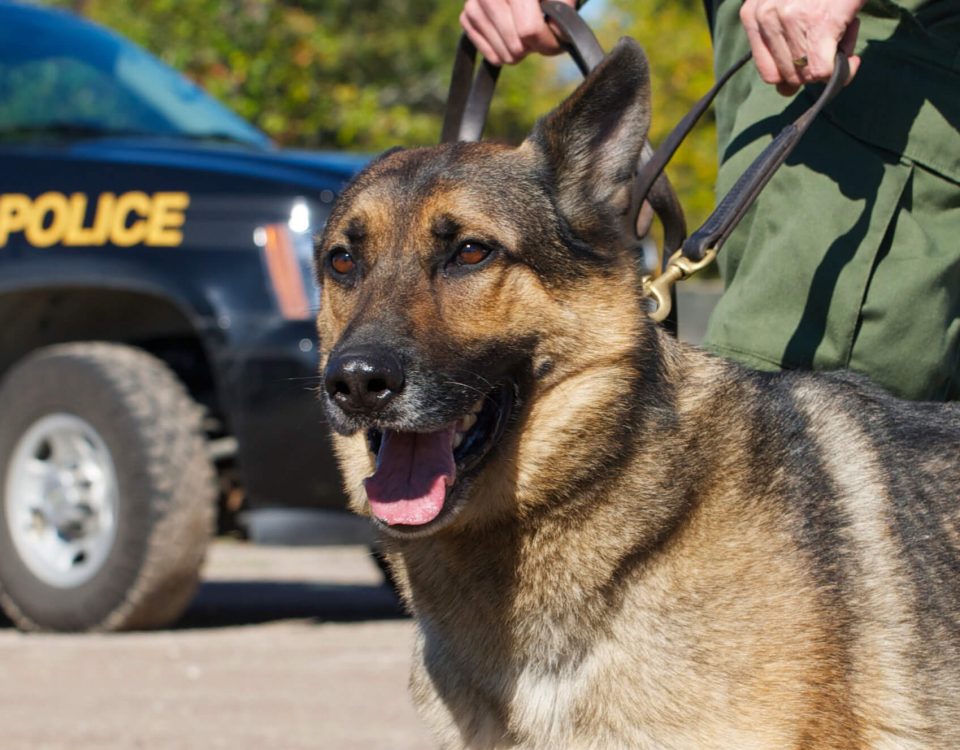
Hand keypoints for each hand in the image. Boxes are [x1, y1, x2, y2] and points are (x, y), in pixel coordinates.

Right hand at [460, 0, 577, 65]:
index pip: (529, 30)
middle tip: (537, 33)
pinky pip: (489, 54)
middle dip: (532, 47)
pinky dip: (503, 53)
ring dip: (518, 52)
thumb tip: (555, 33)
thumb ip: (564, 13)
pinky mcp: (466, 16)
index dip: (547, 42)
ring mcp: (473, 3)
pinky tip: (509, 38)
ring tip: (523, 33)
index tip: (556, 38)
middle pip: (516, 45)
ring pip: (502, 54)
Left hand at [739, 0, 865, 95]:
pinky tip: (852, 61)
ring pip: (806, 75)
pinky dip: (843, 73)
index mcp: (752, 13)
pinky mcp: (817, 25)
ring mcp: (789, 20)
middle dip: (813, 69)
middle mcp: (765, 16)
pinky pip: (822, 71)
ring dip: (831, 63)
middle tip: (832, 44)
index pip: (768, 72)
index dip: (792, 75)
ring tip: (842, 36)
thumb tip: (785, 91)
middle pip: (786, 77)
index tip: (812, 64)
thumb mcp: (791, 5)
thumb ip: (782, 44)